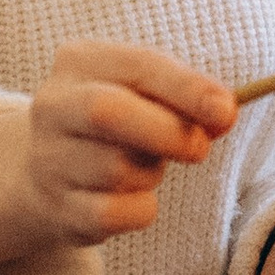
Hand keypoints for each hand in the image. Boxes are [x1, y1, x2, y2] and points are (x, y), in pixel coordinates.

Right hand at [0, 42, 233, 274]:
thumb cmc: (117, 124)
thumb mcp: (147, 94)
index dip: (186, 88)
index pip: (137, 66)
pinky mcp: (55, 207)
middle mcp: (53, 106)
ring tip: (145, 166)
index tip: (226, 111)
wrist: (52, 171)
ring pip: (117, 168)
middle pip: (108, 112)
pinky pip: (114, 213)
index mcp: (79, 61)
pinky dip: (139, 208)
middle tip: (199, 147)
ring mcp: (47, 158)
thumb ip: (186, 98)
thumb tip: (223, 112)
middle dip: (166, 132)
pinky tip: (132, 197)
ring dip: (150, 173)